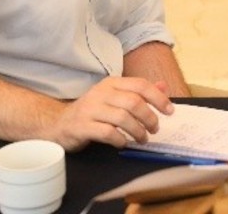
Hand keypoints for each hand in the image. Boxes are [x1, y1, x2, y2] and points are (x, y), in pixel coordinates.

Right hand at [46, 77, 174, 150]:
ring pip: (122, 118)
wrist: (58, 124)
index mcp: (112, 83)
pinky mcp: (81, 126)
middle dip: (149, 117)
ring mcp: (90, 109)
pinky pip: (107, 133)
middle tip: (155, 129)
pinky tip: (124, 143)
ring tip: (143, 139)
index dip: (158, 98)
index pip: (140, 85)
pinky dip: (120, 139)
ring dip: (138, 131)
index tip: (169, 111)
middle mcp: (101, 93)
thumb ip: (138, 92)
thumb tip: (163, 87)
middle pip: (133, 102)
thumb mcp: (115, 97)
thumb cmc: (92, 112)